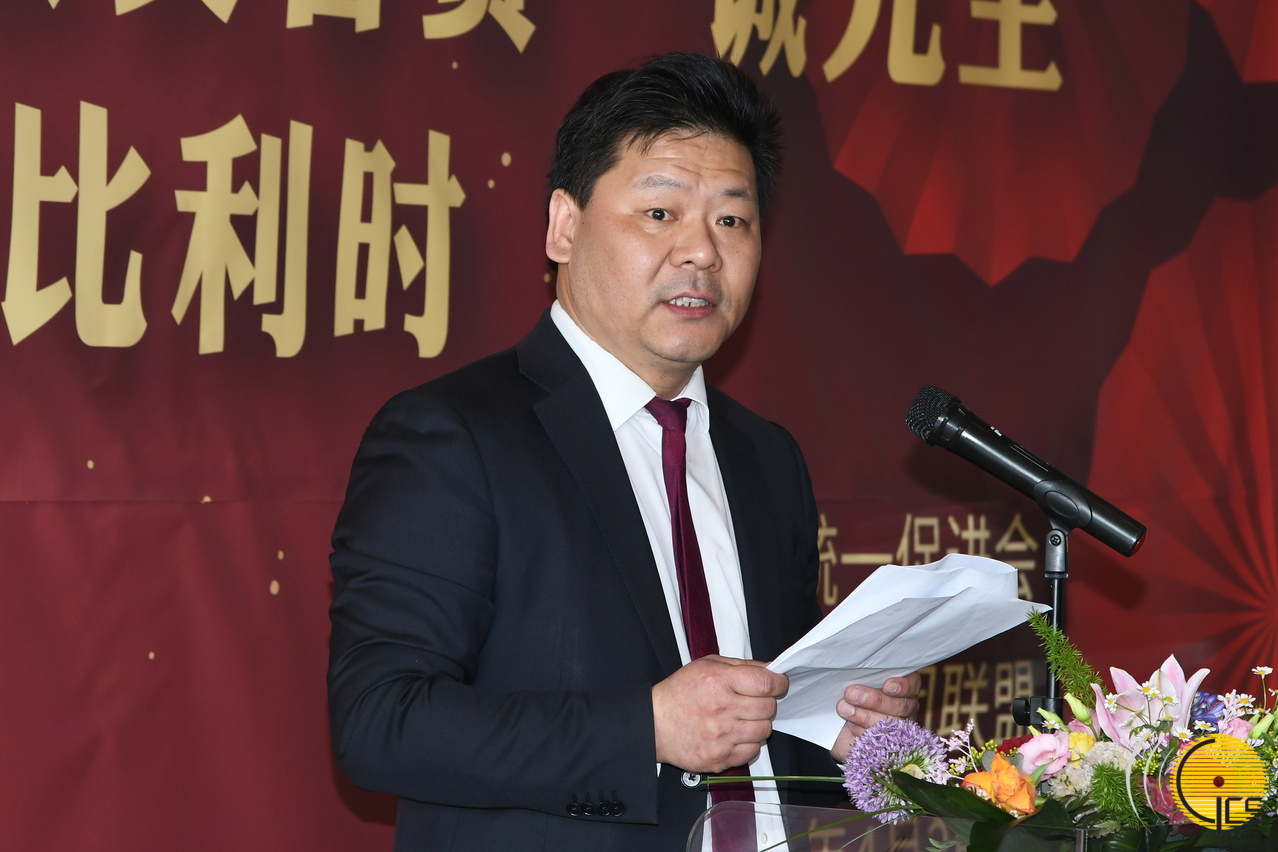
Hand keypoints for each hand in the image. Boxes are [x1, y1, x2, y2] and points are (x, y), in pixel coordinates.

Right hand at [652, 655, 788, 772]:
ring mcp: (722, 736)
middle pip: (768, 707)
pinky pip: (752, 751)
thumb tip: (771, 669)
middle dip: (767, 702)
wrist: (654, 724)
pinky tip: (734, 734)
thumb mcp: (706, 665)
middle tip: (755, 700)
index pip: (766, 683)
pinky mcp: (720, 757)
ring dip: (758, 723)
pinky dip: (748, 743)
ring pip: (764, 730)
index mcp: (719, 681)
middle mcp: (722, 709)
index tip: (779, 683)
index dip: (779, 682)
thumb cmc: (678, 693)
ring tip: (742, 718)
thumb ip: (741, 665)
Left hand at [829, 672, 921, 761]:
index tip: (887, 686)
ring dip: (865, 716)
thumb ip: (861, 677)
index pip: (913, 684)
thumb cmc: (847, 696)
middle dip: (876, 700)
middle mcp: (905, 708)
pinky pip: (880, 743)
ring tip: (844, 709)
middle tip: (851, 694)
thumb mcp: (854, 681)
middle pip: (901, 706)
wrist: (835, 724)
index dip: (903, 686)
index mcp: (902, 688)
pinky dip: (863, 734)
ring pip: (891, 726)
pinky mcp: (885, 747)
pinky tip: (850, 727)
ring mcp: (898, 730)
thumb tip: (855, 676)